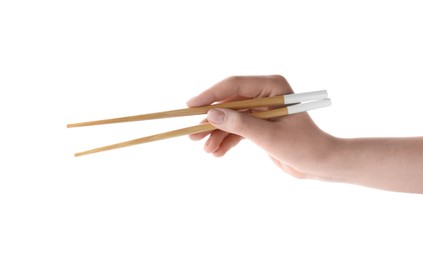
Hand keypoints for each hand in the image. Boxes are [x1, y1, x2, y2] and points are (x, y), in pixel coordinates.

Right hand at [187, 75, 334, 179]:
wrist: (319, 164)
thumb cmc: (302, 147)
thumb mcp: (269, 136)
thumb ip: (240, 124)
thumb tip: (210, 114)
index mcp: (272, 87)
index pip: (234, 86)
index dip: (210, 95)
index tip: (190, 107)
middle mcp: (265, 94)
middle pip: (229, 103)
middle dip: (212, 120)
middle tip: (192, 134)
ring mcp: (261, 109)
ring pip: (231, 118)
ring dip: (217, 134)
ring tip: (206, 150)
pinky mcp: (259, 124)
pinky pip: (237, 129)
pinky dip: (227, 140)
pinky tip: (218, 152)